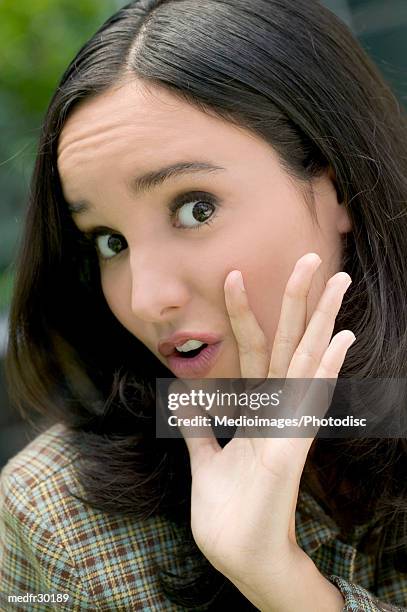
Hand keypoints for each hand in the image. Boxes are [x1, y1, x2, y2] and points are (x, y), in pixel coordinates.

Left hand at [174, 253, 354, 608]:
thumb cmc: (226, 508)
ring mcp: (289, 422)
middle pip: (288, 342)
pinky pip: (311, 399)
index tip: (231, 275)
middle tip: (309, 258)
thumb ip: (197, 425)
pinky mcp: (293, 444)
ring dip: (322, 320)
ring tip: (338, 281)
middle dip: (298, 300)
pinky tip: (340, 338)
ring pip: (306, 359)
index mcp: (255, 409)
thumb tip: (182, 394)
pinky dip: (326, 368)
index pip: (252, 349)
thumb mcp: (204, 457)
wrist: (237, 552)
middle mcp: (276, 408)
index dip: (243, 312)